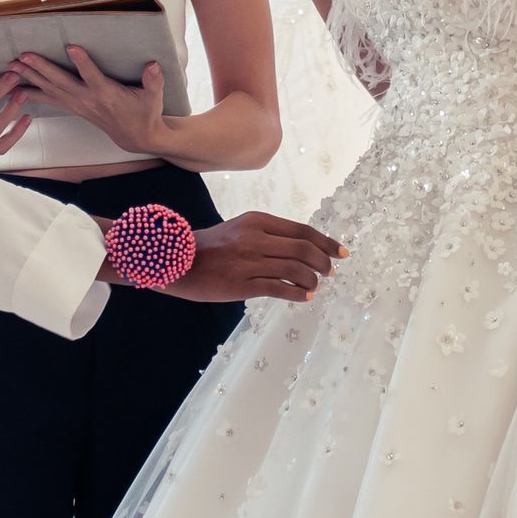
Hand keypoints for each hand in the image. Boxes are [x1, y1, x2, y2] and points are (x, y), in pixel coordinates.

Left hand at [9, 43, 167, 155]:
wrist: (136, 136)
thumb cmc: (144, 114)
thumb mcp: (154, 98)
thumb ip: (154, 81)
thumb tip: (154, 66)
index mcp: (106, 94)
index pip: (93, 76)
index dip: (83, 63)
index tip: (72, 46)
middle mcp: (87, 100)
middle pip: (61, 82)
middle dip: (41, 68)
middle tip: (23, 55)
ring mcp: (78, 104)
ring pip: (50, 89)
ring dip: (30, 77)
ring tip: (12, 66)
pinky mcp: (73, 107)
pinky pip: (48, 99)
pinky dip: (31, 92)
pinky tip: (16, 88)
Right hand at [157, 211, 345, 302]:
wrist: (175, 261)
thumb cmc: (210, 247)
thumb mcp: (240, 229)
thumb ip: (268, 235)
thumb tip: (302, 248)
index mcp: (257, 221)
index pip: (302, 230)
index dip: (326, 242)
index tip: (341, 252)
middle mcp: (255, 238)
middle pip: (303, 249)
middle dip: (323, 261)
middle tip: (329, 271)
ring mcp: (249, 262)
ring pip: (295, 270)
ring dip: (312, 279)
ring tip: (316, 285)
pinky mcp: (242, 284)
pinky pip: (279, 289)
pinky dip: (298, 293)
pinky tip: (304, 297)